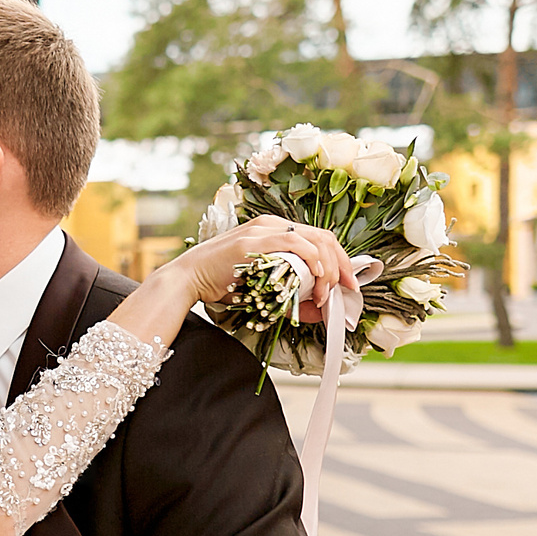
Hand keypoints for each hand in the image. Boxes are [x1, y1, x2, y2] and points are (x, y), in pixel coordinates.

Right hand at [165, 216, 359, 321]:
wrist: (188, 279)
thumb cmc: (220, 284)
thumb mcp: (263, 289)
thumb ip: (290, 296)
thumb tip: (318, 311)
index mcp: (275, 230)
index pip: (319, 239)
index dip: (340, 261)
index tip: (348, 285)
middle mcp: (272, 224)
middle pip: (324, 237)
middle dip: (342, 265)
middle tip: (347, 290)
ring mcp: (264, 230)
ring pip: (314, 239)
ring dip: (328, 269)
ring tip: (324, 293)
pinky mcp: (255, 239)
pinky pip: (295, 243)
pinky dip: (312, 261)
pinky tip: (315, 279)